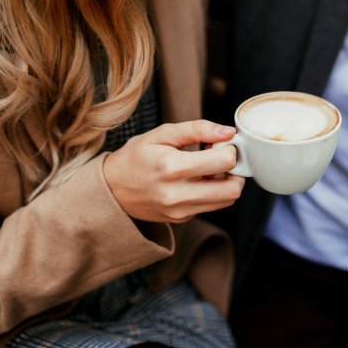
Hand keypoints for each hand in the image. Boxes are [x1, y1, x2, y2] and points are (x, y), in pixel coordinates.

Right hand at [102, 120, 244, 222]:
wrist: (112, 189)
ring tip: (210, 169)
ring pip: (227, 200)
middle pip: (233, 188)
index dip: (229, 148)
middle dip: (235, 170)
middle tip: (223, 158)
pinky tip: (198, 180)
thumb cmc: (137, 157)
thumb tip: (228, 131)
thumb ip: (197, 129)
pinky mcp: (182, 219)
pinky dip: (213, 192)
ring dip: (227, 182)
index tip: (220, 142)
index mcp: (172, 167)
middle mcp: (178, 194)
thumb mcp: (162, 134)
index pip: (225, 161)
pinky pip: (212, 205)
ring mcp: (180, 211)